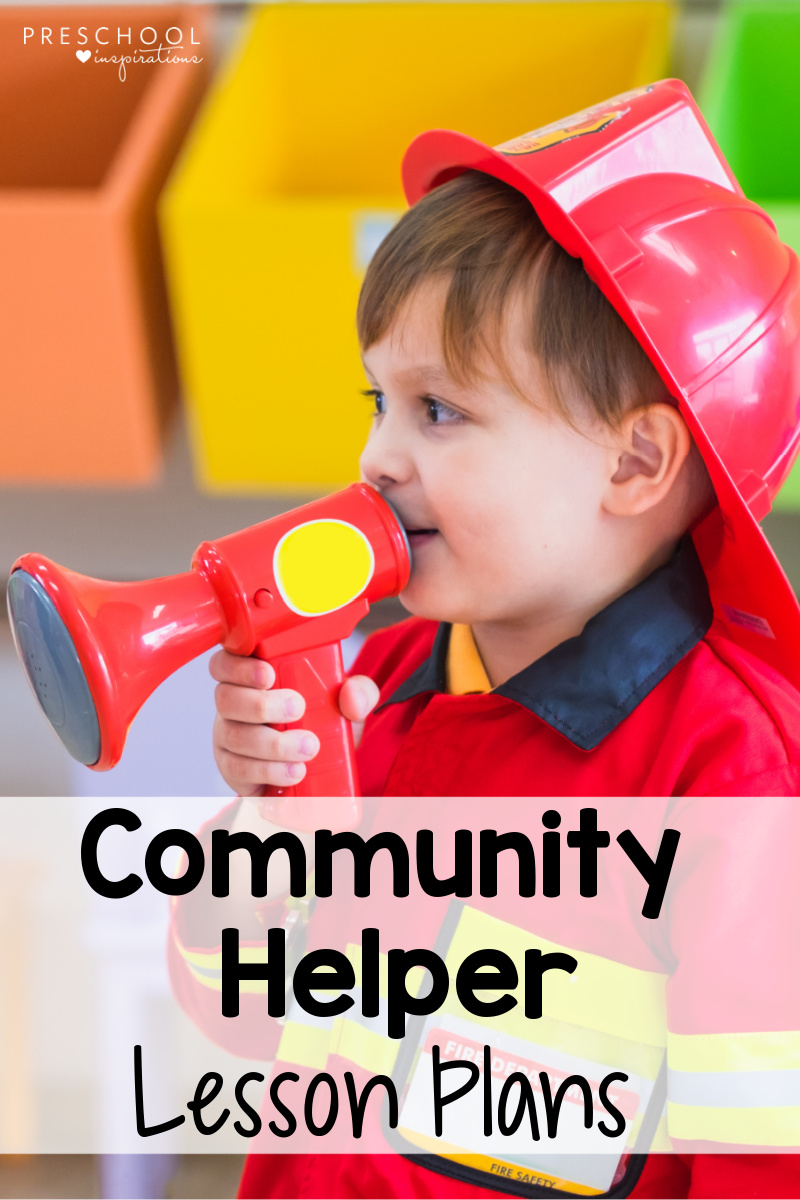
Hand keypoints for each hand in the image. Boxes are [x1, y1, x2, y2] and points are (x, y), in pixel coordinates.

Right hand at [210, 649, 379, 795]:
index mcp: (251, 677)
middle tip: (297, 709)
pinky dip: (269, 770)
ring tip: (308, 748)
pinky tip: (294, 771)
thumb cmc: (323, 722)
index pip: (225, 662)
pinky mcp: (233, 769)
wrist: (322, 769)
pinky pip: (238, 769)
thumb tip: (352, 695)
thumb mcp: (346, 704)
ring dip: (272, 743)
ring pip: (233, 735)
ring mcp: (228, 737)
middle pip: (225, 698)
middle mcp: (233, 704)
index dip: (239, 666)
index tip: (269, 675)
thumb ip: (358, 692)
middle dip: (261, 704)